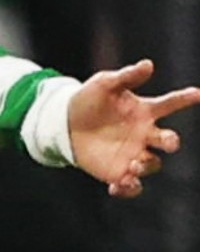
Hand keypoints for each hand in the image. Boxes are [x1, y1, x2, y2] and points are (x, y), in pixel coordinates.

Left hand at [68, 59, 199, 197]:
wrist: (65, 122)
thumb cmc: (88, 100)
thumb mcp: (104, 84)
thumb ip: (127, 76)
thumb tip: (148, 63)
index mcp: (144, 112)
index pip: (169, 104)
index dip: (184, 99)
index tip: (198, 93)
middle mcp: (144, 135)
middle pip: (168, 141)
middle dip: (171, 142)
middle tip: (167, 141)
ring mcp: (134, 154)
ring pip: (152, 164)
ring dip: (146, 166)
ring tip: (131, 164)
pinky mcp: (119, 171)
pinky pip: (132, 185)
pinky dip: (129, 188)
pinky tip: (117, 185)